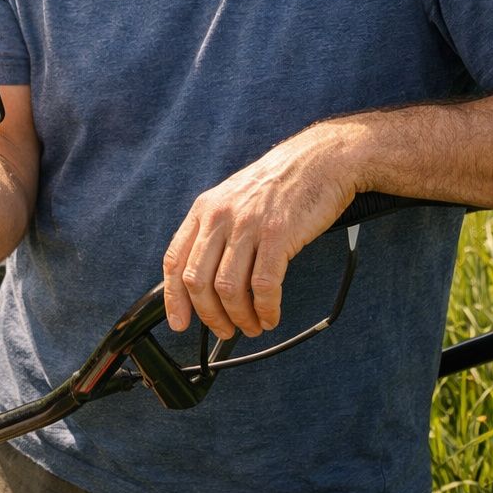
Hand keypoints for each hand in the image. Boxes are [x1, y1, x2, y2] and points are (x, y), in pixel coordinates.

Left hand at [162, 126, 356, 338]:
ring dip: (239, 317)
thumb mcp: (233, 199)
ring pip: (228, 288)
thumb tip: (204, 279)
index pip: (175, 260)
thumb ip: (215, 232)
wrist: (319, 160)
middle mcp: (220, 217)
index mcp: (204, 209)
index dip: (174, 298)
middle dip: (209, 315)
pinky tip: (270, 316)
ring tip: (251, 326)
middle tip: (224, 331)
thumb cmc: (279, 185)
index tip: (179, 322)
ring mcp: (247, 225)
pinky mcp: (277, 235)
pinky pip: (263, 286)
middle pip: (197, 281)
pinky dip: (265, 309)